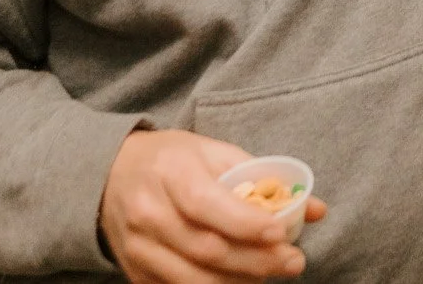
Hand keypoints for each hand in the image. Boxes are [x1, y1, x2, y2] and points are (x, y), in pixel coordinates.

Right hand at [99, 130, 327, 282]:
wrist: (107, 176)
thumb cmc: (170, 160)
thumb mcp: (211, 152)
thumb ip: (262, 178)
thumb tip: (315, 209)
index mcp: (169, 172)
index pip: (207, 204)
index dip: (247, 224)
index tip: (283, 233)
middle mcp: (148, 213)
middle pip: (207, 248)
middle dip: (256, 260)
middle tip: (293, 262)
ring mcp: (139, 248)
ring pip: (195, 279)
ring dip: (240, 281)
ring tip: (272, 273)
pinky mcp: (136, 273)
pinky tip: (241, 281)